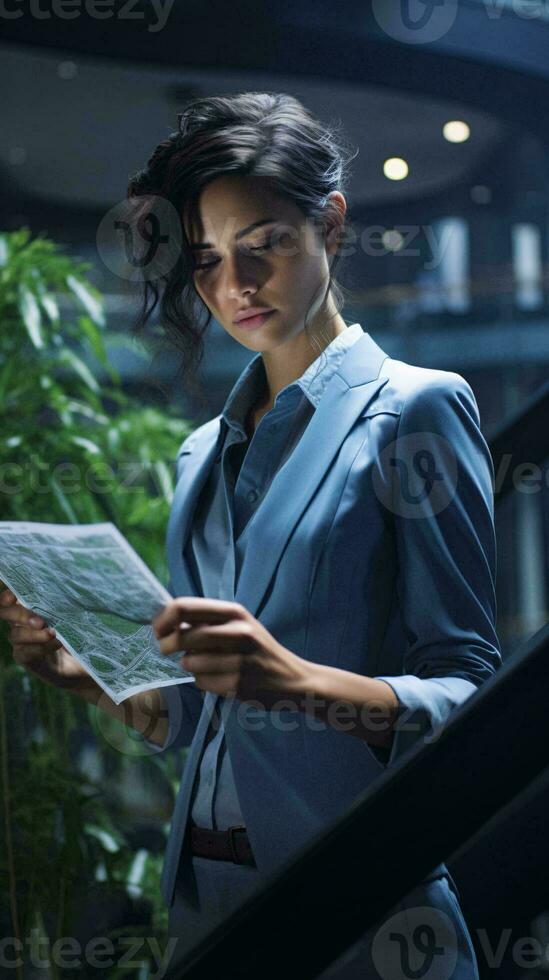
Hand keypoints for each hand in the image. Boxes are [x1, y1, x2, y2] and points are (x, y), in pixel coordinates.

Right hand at [0, 585, 83, 688]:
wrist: (78, 659)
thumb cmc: (73, 629)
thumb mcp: (69, 614)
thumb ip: (60, 604)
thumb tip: (65, 590)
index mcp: (26, 606)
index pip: (7, 598)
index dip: (6, 596)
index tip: (14, 597)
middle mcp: (18, 622)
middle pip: (6, 613)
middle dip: (21, 615)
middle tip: (40, 622)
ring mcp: (19, 641)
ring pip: (16, 634)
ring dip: (34, 634)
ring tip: (53, 634)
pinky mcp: (23, 657)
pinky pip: (24, 652)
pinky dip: (40, 648)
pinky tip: (55, 645)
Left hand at [153, 597, 309, 708]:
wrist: (293, 678)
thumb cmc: (257, 650)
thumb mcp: (239, 625)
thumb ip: (207, 621)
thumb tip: (166, 620)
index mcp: (234, 612)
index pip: (184, 606)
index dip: (163, 619)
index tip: (157, 630)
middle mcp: (238, 631)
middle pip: (183, 636)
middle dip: (166, 646)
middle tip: (165, 650)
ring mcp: (240, 659)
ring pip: (190, 662)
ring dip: (189, 666)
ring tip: (204, 665)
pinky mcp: (239, 683)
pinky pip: (202, 683)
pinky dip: (203, 682)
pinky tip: (219, 679)